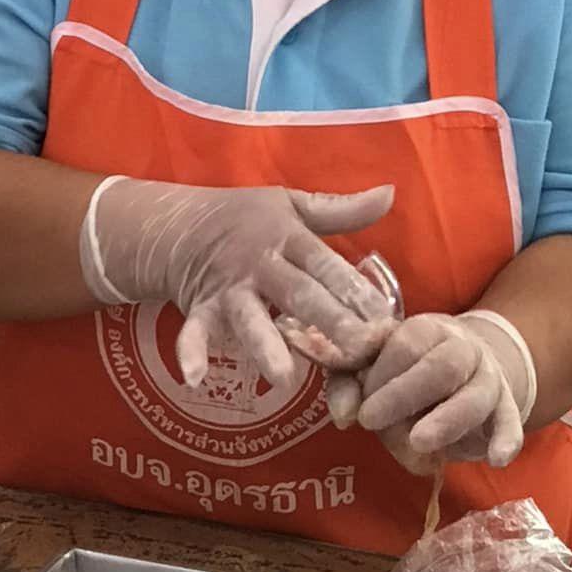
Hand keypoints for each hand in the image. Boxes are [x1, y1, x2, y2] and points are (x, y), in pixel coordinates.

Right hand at [82, 177, 396, 388]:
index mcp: (288, 237)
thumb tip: (390, 194)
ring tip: (283, 377)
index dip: (355, 288)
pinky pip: (194, 331)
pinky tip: (195, 377)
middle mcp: (261, 265)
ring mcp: (230, 289)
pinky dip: (190, 352)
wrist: (181, 224)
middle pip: (297, 293)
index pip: (326, 264)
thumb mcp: (294, 205)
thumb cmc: (249, 219)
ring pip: (250, 318)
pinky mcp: (201, 309)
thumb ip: (342, 210)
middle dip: (327, 320)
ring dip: (265, 345)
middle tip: (356, 348)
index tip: (384, 316)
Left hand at [339, 310, 537, 469]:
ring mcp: (488, 380)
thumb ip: (349, 381)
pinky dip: (507, 439)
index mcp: (427, 330)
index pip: (405, 344)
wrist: (466, 366)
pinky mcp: (506, 409)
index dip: (380, 375)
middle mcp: (463, 349)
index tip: (361, 408)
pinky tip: (497, 459)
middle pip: (442, 367)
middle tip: (371, 421)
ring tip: (419, 443)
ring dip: (447, 420)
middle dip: (405, 394)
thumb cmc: (406, 369)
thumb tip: (343, 415)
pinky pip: (511, 422)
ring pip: (475, 397)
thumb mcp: (372, 365)